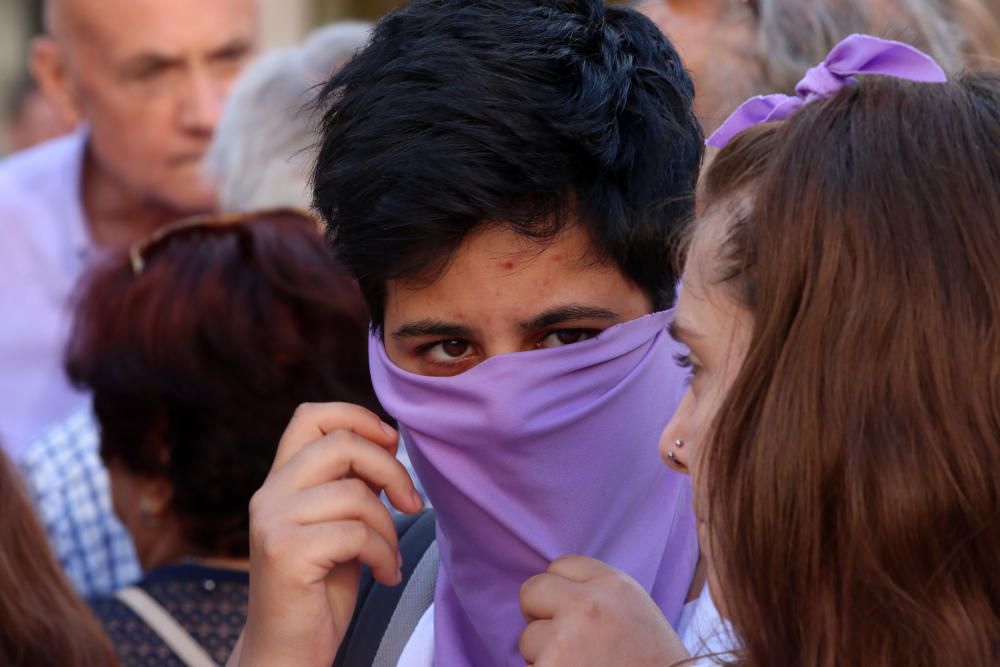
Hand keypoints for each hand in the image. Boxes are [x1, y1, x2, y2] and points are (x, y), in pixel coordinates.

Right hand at [232, 403, 423, 666]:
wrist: (287, 650)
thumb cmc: (320, 587)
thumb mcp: (339, 523)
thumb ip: (352, 483)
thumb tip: (387, 441)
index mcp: (281, 480)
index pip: (310, 415)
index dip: (357, 416)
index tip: (391, 443)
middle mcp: (268, 494)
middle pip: (342, 444)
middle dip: (391, 469)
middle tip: (411, 504)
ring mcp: (272, 522)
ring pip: (355, 493)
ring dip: (389, 528)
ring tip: (389, 556)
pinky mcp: (284, 552)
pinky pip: (356, 534)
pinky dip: (383, 555)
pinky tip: (385, 575)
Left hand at [519, 556, 688, 666]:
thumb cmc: (656, 664)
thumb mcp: (637, 612)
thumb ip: (600, 594)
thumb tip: (558, 591)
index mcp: (614, 585)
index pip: (561, 564)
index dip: (561, 590)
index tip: (566, 610)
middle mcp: (587, 604)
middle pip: (533, 590)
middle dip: (538, 614)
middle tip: (558, 639)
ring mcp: (565, 639)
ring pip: (528, 638)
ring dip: (545, 655)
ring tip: (581, 666)